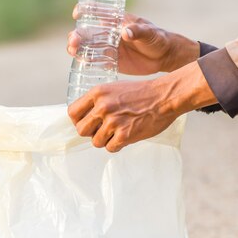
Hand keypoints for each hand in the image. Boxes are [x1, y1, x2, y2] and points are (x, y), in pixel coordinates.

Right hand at [67, 7, 199, 74]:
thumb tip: (125, 32)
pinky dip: (85, 60)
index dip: (84, 9)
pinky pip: (93, 60)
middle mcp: (108, 32)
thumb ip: (138, 31)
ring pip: (86, 46)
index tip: (77, 13)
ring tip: (72, 51)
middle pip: (86, 31)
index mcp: (116, 20)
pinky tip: (80, 61)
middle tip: (73, 41)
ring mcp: (107, 47)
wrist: (163, 57)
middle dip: (77, 35)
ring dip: (76, 47)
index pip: (97, 11)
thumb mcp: (150, 33)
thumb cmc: (157, 39)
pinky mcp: (109, 60)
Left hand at [68, 62, 217, 151]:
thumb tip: (86, 118)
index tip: (85, 123)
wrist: (165, 97)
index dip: (78, 121)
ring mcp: (113, 121)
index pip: (73, 112)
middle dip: (90, 133)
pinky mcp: (125, 134)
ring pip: (95, 142)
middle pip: (81, 130)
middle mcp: (103, 107)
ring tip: (116, 133)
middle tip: (101, 131)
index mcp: (97, 93)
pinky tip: (124, 138)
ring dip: (105, 141)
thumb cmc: (141, 93)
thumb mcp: (114, 89)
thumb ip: (99, 101)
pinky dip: (116, 146)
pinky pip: (110, 148)